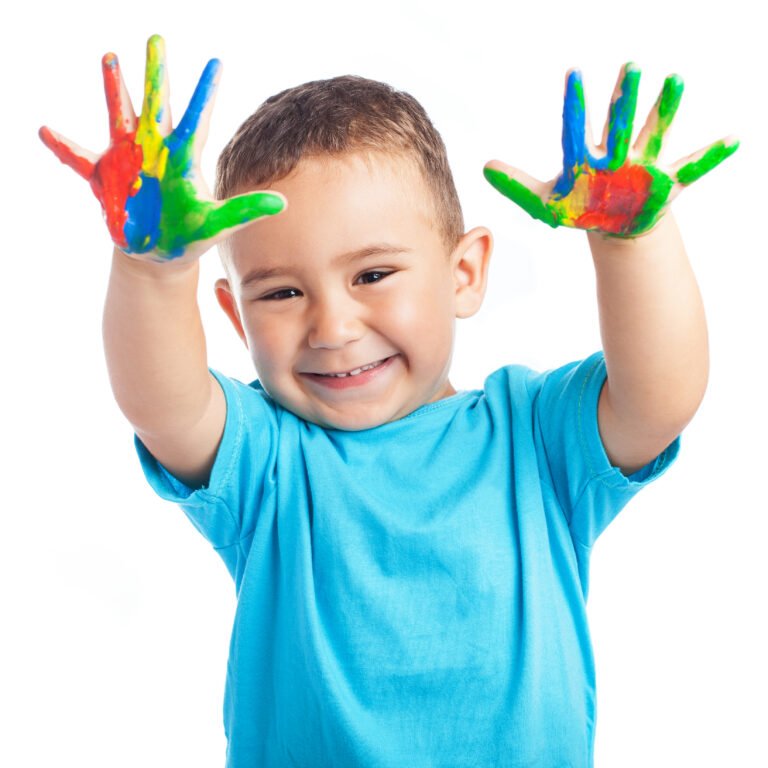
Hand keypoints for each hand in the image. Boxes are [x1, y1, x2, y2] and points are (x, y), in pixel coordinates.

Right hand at [39, 34, 284, 261]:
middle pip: (156, 104)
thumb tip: (282, 203)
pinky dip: (64, 147)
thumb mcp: (218, 224)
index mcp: (183, 158)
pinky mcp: (104, 177)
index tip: (218, 63)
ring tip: (111, 58)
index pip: (198, 119)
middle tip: (158, 39)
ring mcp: (128, 160)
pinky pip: (79, 159)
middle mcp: (156, 150)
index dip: (206, 92)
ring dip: (114, 89)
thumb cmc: (190, 235)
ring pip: (119, 116)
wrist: (159, 252)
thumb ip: (245, 211)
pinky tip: (46, 130)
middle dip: (157, 73)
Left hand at [484, 63, 738, 236]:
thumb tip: (482, 165)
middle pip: (619, 123)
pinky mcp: (665, 183)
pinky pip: (692, 168)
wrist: (613, 226)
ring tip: (675, 79)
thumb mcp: (545, 202)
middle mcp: (616, 155)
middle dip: (624, 99)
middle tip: (629, 67)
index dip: (575, 104)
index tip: (573, 74)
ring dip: (664, 109)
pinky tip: (733, 139)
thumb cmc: (580, 209)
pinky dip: (711, 156)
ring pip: (655, 134)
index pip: (577, 128)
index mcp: (586, 158)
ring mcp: (642, 166)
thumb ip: (516, 185)